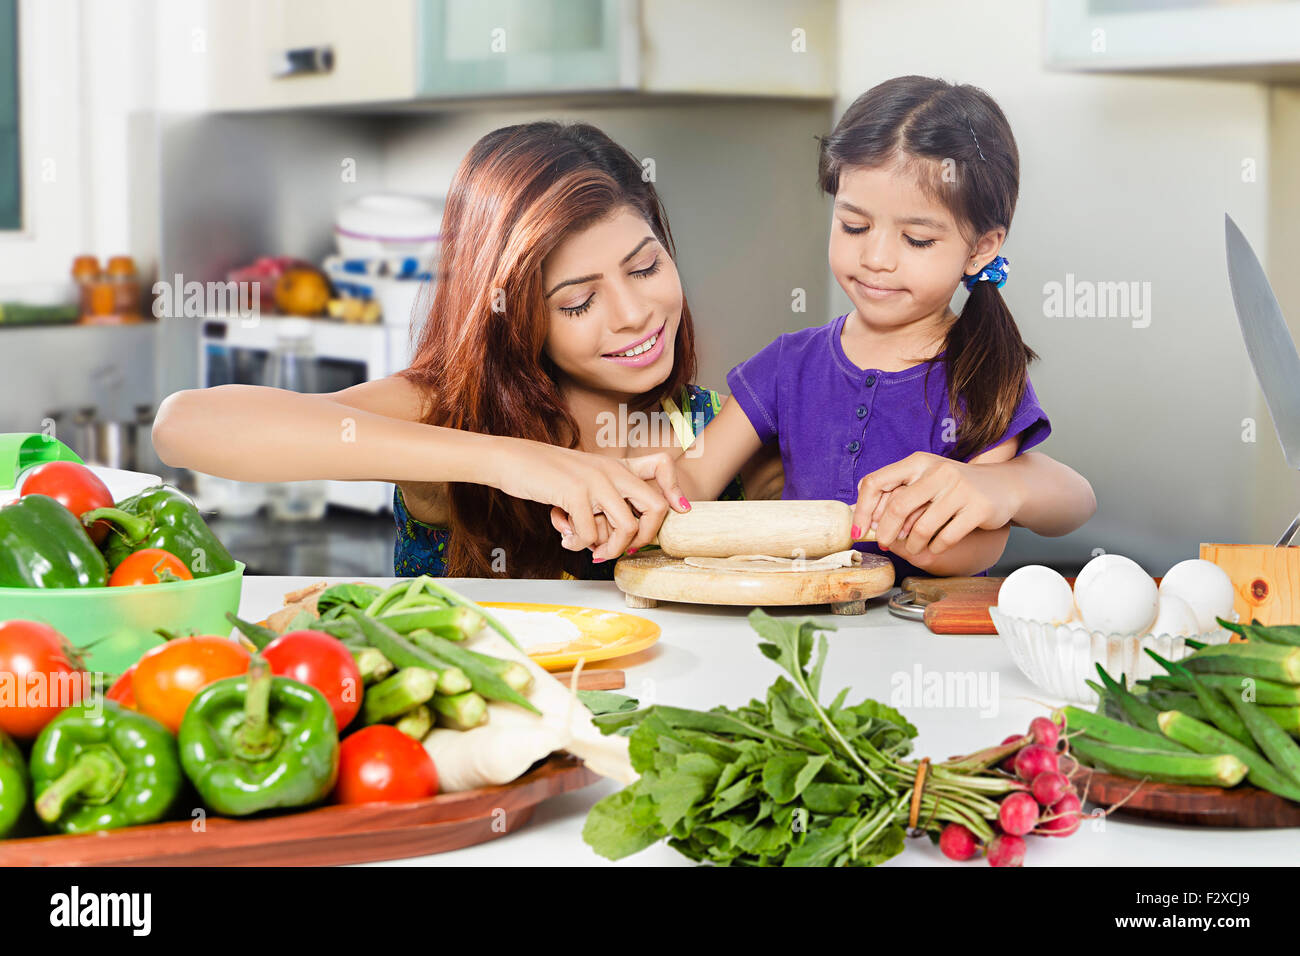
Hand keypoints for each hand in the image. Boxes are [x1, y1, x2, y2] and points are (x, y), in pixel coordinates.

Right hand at [491, 441, 686, 560]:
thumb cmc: (547, 475)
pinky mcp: (575, 493)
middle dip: (644, 537)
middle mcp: (612, 471)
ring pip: (627, 528)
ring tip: (590, 548)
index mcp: (617, 466)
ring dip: (610, 548)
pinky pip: (591, 534)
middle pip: (655, 507)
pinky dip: (579, 544)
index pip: (663, 465)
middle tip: (625, 549)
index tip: (678, 510)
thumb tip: (621, 538)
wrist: (512, 459)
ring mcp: (595, 481)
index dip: (675, 490)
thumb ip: (605, 496)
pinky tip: (566, 536)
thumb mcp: (584, 477)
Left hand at [851, 452, 1019, 557]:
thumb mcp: (925, 481)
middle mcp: (937, 471)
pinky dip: (935, 547)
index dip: (863, 509)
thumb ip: (897, 493)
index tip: (859, 530)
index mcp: (918, 462)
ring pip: (921, 527)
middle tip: (885, 544)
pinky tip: (935, 547)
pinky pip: (945, 537)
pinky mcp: (978, 508)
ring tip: (914, 548)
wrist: (1004, 485)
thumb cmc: (956, 486)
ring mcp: (959, 489)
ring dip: (913, 545)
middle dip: (886, 532)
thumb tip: (861, 516)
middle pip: (897, 507)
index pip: (876, 482)